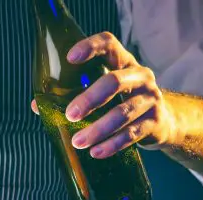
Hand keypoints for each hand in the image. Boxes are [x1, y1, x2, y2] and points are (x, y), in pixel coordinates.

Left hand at [31, 32, 175, 158]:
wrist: (163, 121)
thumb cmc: (122, 102)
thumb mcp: (103, 94)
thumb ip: (73, 96)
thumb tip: (38, 106)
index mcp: (123, 63)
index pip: (109, 44)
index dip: (90, 47)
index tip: (70, 58)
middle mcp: (140, 77)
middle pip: (114, 81)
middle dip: (90, 98)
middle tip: (70, 114)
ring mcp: (150, 99)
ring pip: (123, 112)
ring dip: (98, 129)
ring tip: (78, 142)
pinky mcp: (155, 122)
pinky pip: (132, 134)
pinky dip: (112, 144)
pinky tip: (96, 152)